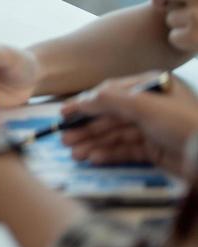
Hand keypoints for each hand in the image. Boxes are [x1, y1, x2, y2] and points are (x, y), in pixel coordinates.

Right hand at [60, 74, 197, 174]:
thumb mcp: (145, 106)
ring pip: (117, 135)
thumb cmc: (182, 123)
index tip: (64, 113)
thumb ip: (111, 100)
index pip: (111, 92)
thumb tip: (83, 99)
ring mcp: (154, 129)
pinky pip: (127, 150)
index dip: (86, 103)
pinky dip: (109, 154)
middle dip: (88, 128)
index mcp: (152, 87)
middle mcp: (152, 106)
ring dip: (94, 143)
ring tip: (74, 153)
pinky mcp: (156, 151)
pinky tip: (93, 159)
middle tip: (65, 139)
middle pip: (112, 116)